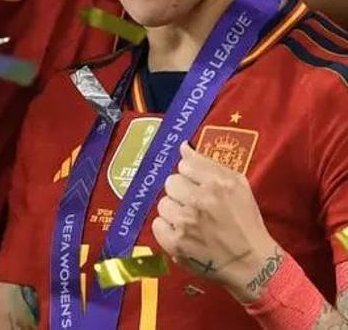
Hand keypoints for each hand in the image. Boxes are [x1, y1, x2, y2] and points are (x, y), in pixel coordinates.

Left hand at [151, 143, 279, 302]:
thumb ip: (208, 164)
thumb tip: (182, 147)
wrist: (252, 263)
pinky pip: (157, 225)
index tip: (201, 188)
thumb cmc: (246, 222)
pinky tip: (183, 235)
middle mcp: (199, 201)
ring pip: (163, 204)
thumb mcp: (238, 186)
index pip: (184, 166)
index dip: (192, 178)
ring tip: (191, 223)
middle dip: (181, 193)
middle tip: (195, 207)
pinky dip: (168, 230)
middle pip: (171, 183)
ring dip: (174, 212)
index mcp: (217, 184)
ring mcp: (185, 222)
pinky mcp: (175, 243)